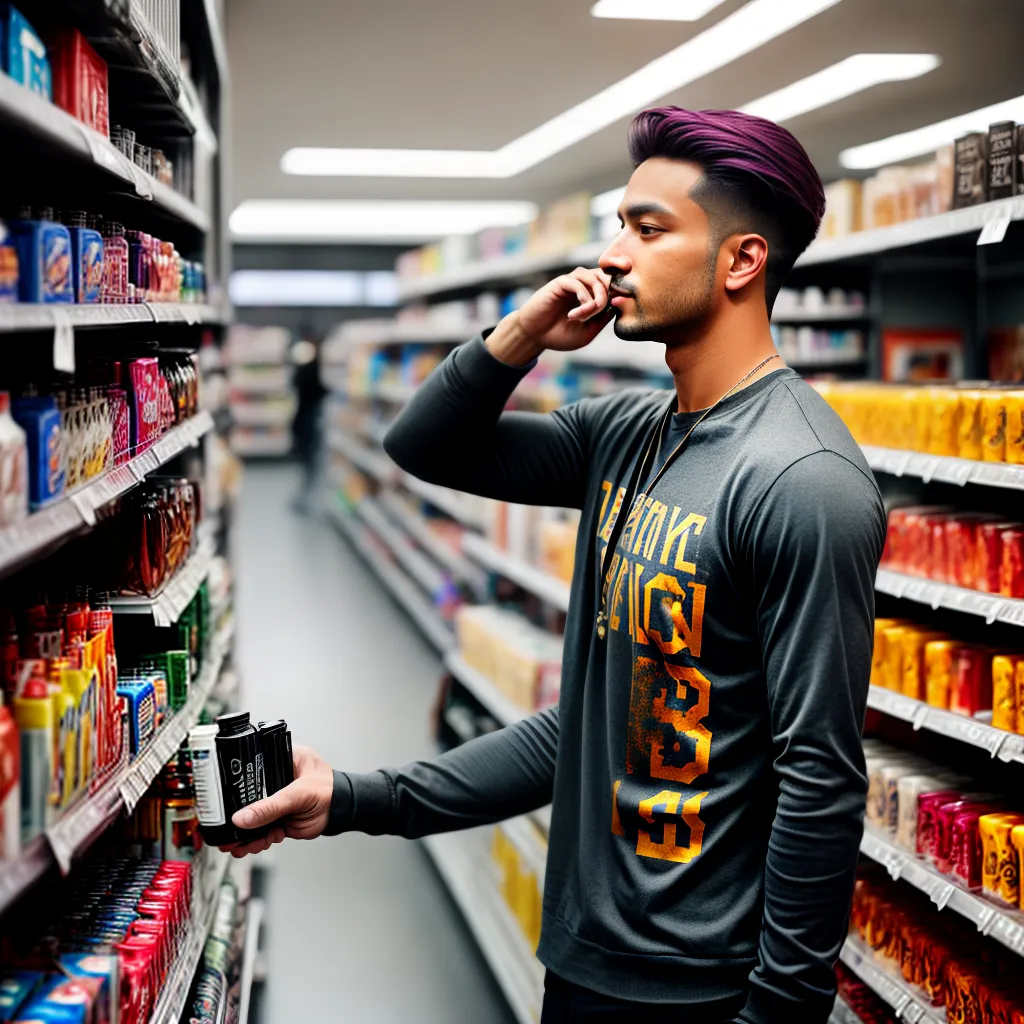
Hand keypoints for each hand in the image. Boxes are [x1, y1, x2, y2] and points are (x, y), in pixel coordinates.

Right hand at [219, 745, 333, 857]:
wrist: (344, 811)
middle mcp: (276, 779)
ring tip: (235, 845)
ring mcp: (277, 800)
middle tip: (223, 829)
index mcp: (281, 760)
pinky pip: (263, 831)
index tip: (220, 801)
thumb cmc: (330, 789)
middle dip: (236, 816)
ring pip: (254, 818)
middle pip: (248, 798)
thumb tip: (242, 818)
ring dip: (245, 834)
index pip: (250, 770)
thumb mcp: (298, 794)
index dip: (234, 785)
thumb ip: (271, 807)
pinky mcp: (280, 818)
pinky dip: (257, 841)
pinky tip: (251, 847)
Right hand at [487, 267, 614, 364]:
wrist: (535, 336)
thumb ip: (602, 319)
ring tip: (587, 313)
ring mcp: (572, 283)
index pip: (613, 285)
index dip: (621, 292)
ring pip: (594, 277)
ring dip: (596, 296)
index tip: (621, 305)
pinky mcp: (560, 283)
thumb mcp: (588, 333)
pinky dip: (582, 297)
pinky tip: (575, 314)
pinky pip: (577, 282)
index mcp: (593, 296)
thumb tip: (617, 304)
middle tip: (599, 312)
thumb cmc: (560, 335)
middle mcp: (584, 286)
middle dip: (609, 294)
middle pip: (607, 277)